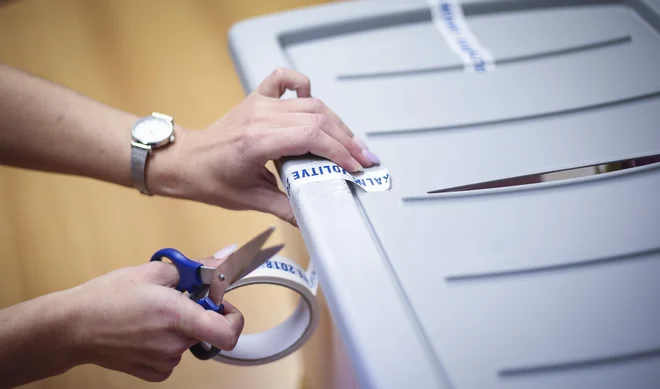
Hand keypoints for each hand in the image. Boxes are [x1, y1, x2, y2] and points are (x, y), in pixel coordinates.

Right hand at [65, 246, 242, 381]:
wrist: (73, 327)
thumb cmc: (107, 298)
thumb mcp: (153, 272)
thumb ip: (195, 268)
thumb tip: (223, 257)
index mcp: (178, 316)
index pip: (227, 332)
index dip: (234, 318)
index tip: (223, 305)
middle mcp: (174, 343)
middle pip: (205, 329)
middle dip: (197, 312)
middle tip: (177, 298)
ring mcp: (163, 361)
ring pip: (188, 341)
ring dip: (180, 327)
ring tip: (153, 313)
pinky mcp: (152, 372)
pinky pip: (173, 356)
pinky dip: (167, 343)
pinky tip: (146, 331)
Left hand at [156, 68, 379, 224]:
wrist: (184, 161)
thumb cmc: (211, 180)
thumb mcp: (249, 200)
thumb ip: (285, 208)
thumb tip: (312, 219)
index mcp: (258, 141)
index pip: (311, 137)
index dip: (339, 152)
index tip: (355, 168)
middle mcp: (261, 117)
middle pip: (317, 118)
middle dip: (347, 140)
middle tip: (365, 159)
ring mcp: (259, 104)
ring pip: (310, 103)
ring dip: (335, 122)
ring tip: (351, 143)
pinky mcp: (257, 98)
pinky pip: (284, 80)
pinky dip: (303, 85)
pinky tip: (313, 100)